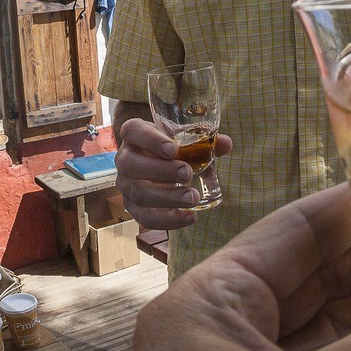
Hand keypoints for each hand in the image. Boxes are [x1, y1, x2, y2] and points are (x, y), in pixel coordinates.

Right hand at [114, 114, 232, 229]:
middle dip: (160, 171)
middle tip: (187, 173)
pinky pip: (144, 217)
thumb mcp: (184, 139)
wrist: (156, 163)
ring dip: (167, 198)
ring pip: (138, 194)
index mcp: (134, 134)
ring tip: (193, 198)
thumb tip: (226, 144)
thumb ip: (204, 141)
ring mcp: (125, 184)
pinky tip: (189, 217)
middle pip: (130, 165)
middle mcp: (124, 158)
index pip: (133, 130)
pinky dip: (168, 220)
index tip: (173, 149)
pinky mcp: (132, 206)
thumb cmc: (171, 147)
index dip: (150, 139)